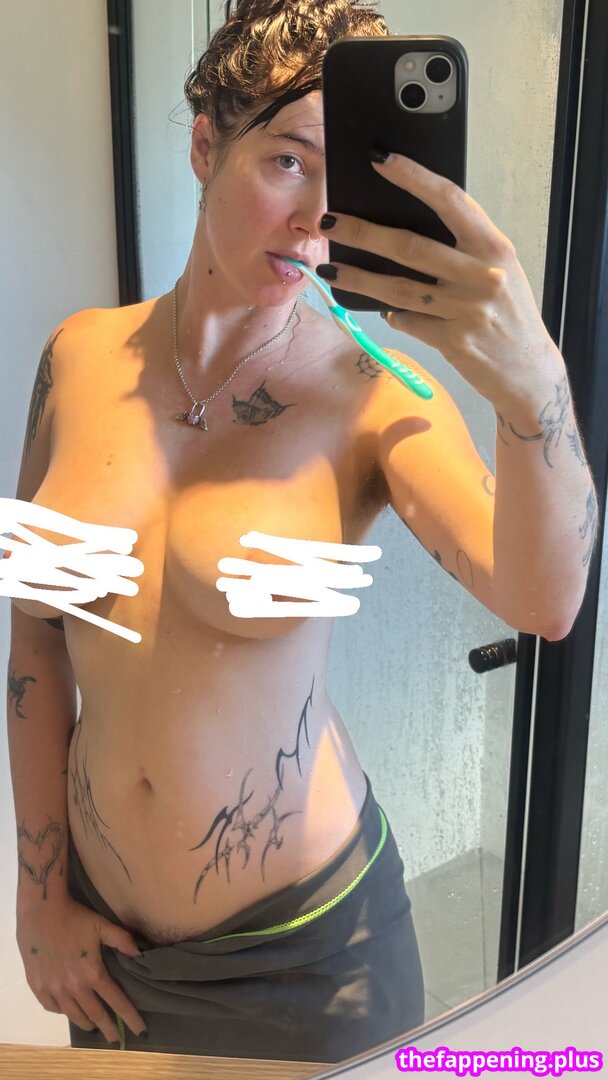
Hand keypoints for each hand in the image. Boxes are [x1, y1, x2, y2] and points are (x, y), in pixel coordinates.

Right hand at [17, 896, 146, 1044]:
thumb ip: (122, 940)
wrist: (41, 912)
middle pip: (95, 1015)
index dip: (129, 1017)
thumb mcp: (102, 925)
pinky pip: (53, 1008)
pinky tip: (69, 1010)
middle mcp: (74, 987)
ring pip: (74, 1015)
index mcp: (93, 973)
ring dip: (86, 1023)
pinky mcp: (38, 987)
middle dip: (108, 1028)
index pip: (116, 1001)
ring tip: (94, 1026)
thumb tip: (140, 954)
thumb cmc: (74, 917)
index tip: (140, 1030)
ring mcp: (54, 989)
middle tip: (115, 1038)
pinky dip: (63, 1012)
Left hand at [317, 152, 563, 411]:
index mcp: (494, 248)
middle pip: (410, 247)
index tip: (381, 159)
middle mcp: (482, 276)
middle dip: (362, 233)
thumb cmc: (508, 314)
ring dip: (358, 277)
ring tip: (330, 270)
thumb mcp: (499, 272)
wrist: (529, 370)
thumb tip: (405, 229)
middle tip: (329, 222)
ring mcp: (466, 311)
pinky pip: (408, 321)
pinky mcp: (453, 341)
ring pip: (398, 289)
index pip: (450, 201)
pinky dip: (393, 315)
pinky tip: (385, 310)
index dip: (413, 177)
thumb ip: (464, 251)